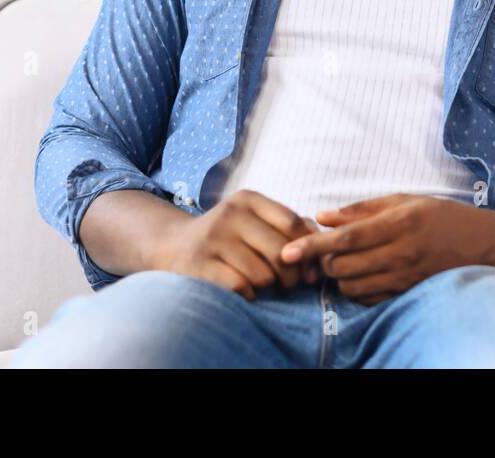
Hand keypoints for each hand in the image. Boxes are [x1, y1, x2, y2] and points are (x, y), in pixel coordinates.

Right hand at [151, 190, 322, 300]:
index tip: (309, 267)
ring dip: (268, 286)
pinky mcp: (199, 264)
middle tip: (289, 284)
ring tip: (262, 284)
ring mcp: (213, 239)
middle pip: (281, 251)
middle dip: (291, 274)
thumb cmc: (229, 236)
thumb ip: (291, 228)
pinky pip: (241, 287)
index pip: (293, 223)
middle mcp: (230, 214)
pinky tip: (245, 292)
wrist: (173, 245)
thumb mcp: (255, 221)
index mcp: (248, 199)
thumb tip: (321, 250)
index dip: (307, 249)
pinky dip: (249, 295)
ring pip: (263, 274)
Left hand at [279, 194, 494, 305]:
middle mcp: (400, 253)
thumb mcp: (407, 200)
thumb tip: (324, 216)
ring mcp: (404, 277)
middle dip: (323, 260)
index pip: (345, 239)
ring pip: (350, 285)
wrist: (486, 246)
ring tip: (342, 261)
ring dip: (337, 275)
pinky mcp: (406, 293)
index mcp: (399, 223)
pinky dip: (354, 289)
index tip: (286, 251)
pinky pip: (367, 299)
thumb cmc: (445, 217)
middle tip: (324, 249)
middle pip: (342, 266)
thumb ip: (364, 209)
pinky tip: (360, 275)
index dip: (311, 245)